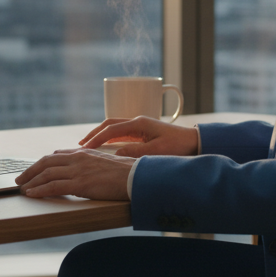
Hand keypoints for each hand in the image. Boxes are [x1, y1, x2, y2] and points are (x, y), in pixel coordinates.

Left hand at [15, 149, 134, 200]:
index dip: (41, 163)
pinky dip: (40, 190)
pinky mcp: (81, 184)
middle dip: (30, 171)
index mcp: (84, 152)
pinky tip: (32, 194)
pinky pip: (54, 187)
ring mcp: (78, 170)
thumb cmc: (126, 172)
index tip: (33, 170)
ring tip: (22, 188)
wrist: (138, 177)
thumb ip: (91, 164)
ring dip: (31, 182)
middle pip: (46, 162)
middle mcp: (78, 158)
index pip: (55, 155)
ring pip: (47, 174)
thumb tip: (83, 170)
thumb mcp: (106, 162)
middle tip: (20, 179)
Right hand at [77, 116, 199, 157]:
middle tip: (81, 145)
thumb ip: (135, 152)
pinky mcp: (143, 131)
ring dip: (101, 134)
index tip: (85, 148)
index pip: (111, 129)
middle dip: (94, 133)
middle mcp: (138, 121)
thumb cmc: (178, 146)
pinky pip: (122, 132)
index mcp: (139, 123)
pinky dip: (110, 137)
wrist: (194, 142)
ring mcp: (140, 125)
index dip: (96, 139)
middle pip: (109, 124)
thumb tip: (116, 155)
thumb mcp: (156, 151)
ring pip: (114, 127)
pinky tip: (105, 145)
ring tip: (88, 144)